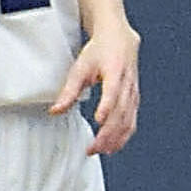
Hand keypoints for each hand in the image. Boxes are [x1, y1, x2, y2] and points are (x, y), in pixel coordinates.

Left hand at [52, 28, 140, 154]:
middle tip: (92, 148)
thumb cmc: (99, 51)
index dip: (107, 106)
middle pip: (121, 112)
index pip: (113, 92)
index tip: (99, 120)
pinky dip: (124, 135)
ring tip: (101, 151)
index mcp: (115, 71)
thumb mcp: (80, 67)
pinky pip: (132, 120)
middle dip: (108, 133)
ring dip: (116, 138)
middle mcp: (128, 84)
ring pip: (129, 119)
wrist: (120, 39)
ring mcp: (133, 92)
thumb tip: (56, 111)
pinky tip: (113, 145)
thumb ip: (69, 90)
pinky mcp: (134, 99)